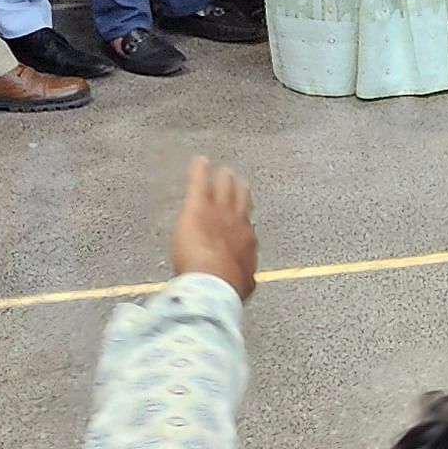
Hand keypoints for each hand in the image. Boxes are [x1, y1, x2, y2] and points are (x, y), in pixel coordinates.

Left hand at [169, 157, 257, 299]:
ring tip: (222, 171)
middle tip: (237, 182)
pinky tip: (199, 161)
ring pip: (225, 188)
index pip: (246, 225)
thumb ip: (244, 278)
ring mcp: (219, 211)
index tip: (242, 216)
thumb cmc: (228, 287)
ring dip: (223, 178)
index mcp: (246, 242)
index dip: (243, 219)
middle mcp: (237, 222)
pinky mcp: (199, 206)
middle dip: (240, 190)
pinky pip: (200, 183)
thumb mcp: (243, 284)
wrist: (215, 281)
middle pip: (242, 200)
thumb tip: (248, 283)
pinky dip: (199, 171)